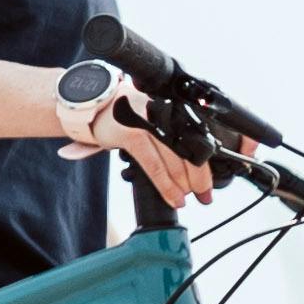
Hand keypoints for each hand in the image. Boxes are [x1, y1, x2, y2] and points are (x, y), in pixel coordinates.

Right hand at [53, 70, 209, 210]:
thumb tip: (194, 167)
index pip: (198, 140)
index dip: (209, 165)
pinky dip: (166, 185)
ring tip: (186, 199)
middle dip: (200, 179)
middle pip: (191, 151)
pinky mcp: (131, 134)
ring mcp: (147, 123)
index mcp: (173, 110)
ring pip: (175, 160)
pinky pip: (154, 166)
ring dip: (184, 186)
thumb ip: (172, 137)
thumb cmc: (126, 115)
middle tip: (204, 196)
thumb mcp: (154, 120)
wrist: (93, 104)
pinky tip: (174, 198)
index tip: (210, 187)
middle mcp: (164, 114)